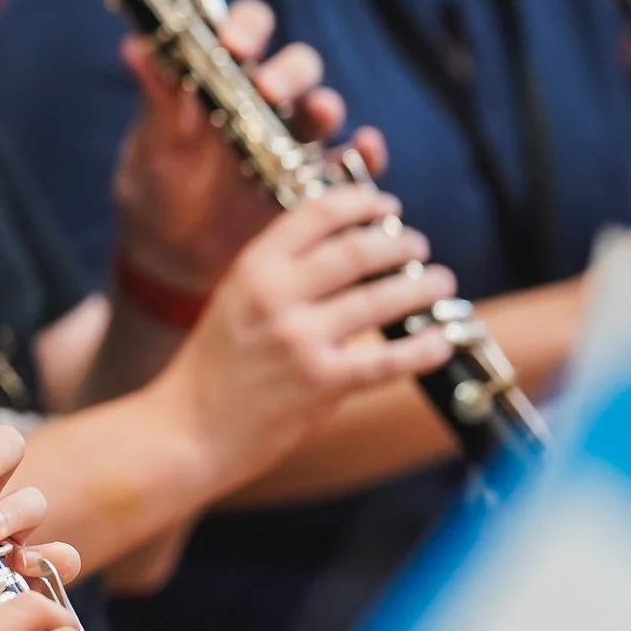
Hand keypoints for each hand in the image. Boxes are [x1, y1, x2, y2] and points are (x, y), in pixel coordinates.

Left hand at [110, 0, 384, 295]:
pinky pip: (352, 165)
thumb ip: (156, 101)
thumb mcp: (152, 150)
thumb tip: (134, 46)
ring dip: (326, 107)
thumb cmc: (154, 194)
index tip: (232, 45)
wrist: (169, 263)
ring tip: (320, 112)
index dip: (247, 27)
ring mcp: (293, 144)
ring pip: (324, 110)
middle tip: (267, 88)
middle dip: (288, 71)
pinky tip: (365, 150)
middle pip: (297, 66)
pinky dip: (365, 155)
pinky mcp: (314, 187)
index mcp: (221, 83)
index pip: (246, 32)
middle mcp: (264, 105)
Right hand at [161, 183, 461, 475]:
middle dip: (401, 243)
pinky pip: (388, 360)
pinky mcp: (321, 384)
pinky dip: (424, 348)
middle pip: (358, 251)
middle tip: (418, 245)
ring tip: (440, 282)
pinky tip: (442, 340)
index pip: (316, 214)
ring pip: (382, 300)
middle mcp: (276, 296)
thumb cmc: (214, 365)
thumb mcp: (235, 299)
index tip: (385, 204)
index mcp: (252, 268)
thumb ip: (281, 271)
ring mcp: (299, 340)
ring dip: (423, 287)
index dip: (361, 202)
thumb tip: (347, 245)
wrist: (188, 428)